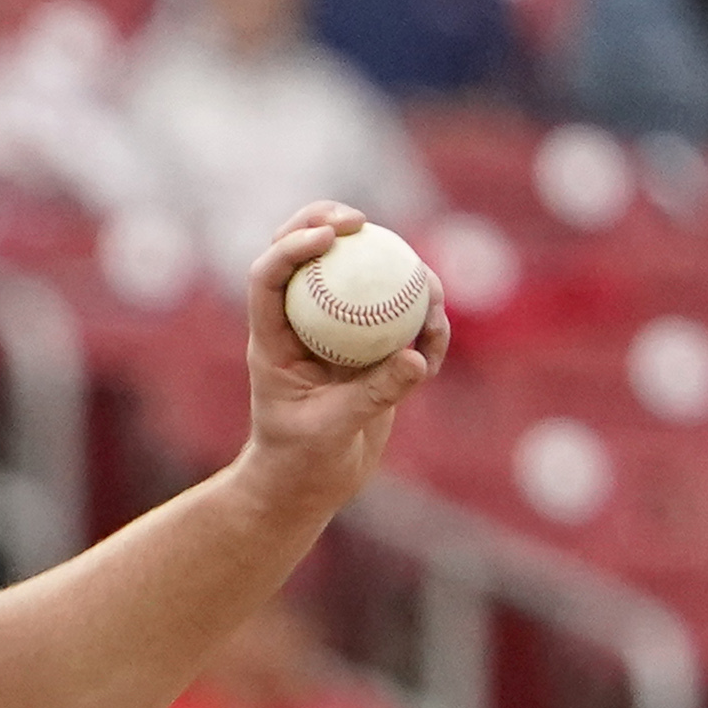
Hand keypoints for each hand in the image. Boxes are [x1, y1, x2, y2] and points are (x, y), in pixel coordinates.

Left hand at [228, 202, 445, 524]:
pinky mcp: (372, 349)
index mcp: (273, 339)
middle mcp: (304, 325)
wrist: (311, 486)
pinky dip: (422, 323)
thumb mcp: (331, 432)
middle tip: (363, 222)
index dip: (292, 246)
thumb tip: (416, 356)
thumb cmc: (301, 463)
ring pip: (361, 278)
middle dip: (327, 221)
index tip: (329, 237)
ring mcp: (339, 332)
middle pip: (307, 254)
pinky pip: (400, 319)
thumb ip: (372, 395)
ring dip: (396, 271)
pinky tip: (437, 341)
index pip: (269, 278)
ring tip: (429, 293)